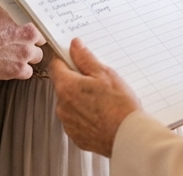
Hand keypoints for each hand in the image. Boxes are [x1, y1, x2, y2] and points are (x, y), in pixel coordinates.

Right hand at [0, 0, 43, 79]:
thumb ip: (7, 8)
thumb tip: (10, 7)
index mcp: (25, 20)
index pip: (41, 25)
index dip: (33, 29)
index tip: (27, 31)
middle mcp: (29, 38)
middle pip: (39, 42)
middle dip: (30, 42)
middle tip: (18, 42)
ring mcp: (24, 55)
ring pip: (36, 58)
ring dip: (27, 56)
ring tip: (13, 54)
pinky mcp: (16, 71)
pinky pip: (27, 73)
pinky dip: (20, 70)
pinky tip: (10, 65)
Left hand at [50, 38, 140, 156]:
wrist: (128, 136)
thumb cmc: (119, 106)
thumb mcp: (104, 74)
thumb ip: (85, 58)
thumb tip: (75, 46)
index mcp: (67, 87)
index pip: (55, 65)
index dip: (65, 59)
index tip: (75, 58)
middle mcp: (62, 106)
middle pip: (63, 85)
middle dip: (76, 81)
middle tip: (97, 82)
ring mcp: (68, 123)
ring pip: (70, 104)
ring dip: (80, 99)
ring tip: (102, 100)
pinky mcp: (76, 135)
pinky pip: (76, 120)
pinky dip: (85, 116)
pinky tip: (101, 114)